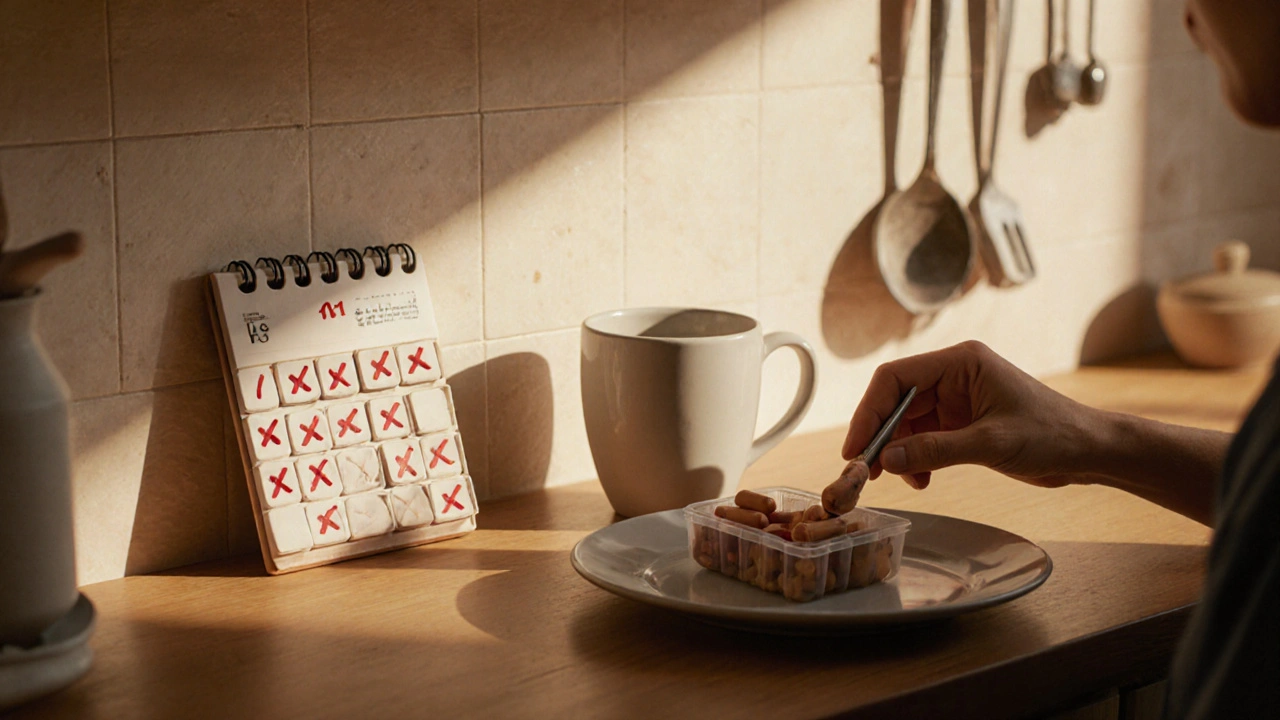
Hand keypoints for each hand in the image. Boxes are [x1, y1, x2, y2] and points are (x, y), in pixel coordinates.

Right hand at [842, 341, 1100, 490]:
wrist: (1089, 451)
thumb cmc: (1052, 434)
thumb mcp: (991, 443)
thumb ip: (936, 450)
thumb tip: (887, 459)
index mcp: (961, 362)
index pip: (896, 378)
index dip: (869, 411)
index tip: (856, 447)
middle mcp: (954, 375)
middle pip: (895, 401)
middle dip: (880, 436)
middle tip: (866, 471)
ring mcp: (956, 399)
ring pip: (905, 423)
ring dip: (897, 452)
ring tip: (901, 479)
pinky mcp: (961, 422)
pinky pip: (923, 438)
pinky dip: (915, 459)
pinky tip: (921, 479)